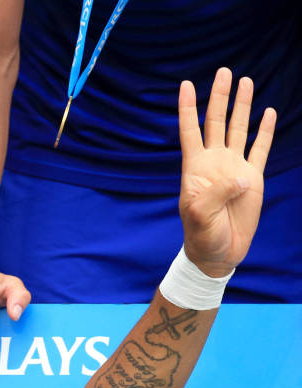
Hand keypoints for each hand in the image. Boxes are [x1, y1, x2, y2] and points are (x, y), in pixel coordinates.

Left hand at [178, 68, 274, 276]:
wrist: (218, 251)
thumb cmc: (201, 234)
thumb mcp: (200, 215)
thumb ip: (216, 193)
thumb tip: (241, 176)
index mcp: (196, 168)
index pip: (190, 131)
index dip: (187, 108)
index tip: (185, 85)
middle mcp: (214, 162)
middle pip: (217, 122)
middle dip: (220, 97)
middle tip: (224, 71)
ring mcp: (234, 167)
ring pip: (239, 129)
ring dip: (242, 106)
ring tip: (245, 81)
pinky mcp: (253, 177)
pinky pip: (260, 148)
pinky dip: (265, 130)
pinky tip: (268, 112)